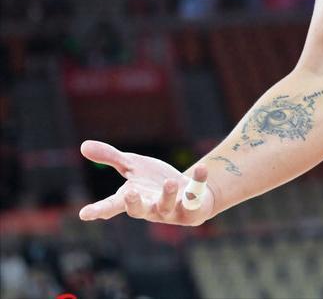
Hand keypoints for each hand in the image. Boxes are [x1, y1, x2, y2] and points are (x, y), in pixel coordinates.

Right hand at [78, 140, 214, 224]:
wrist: (190, 192)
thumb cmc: (155, 181)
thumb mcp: (134, 166)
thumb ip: (111, 158)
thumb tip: (83, 146)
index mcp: (134, 198)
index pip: (113, 206)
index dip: (99, 210)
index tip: (84, 214)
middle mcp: (150, 208)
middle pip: (139, 211)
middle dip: (134, 204)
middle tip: (127, 193)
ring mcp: (172, 210)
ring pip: (167, 206)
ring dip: (167, 194)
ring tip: (169, 182)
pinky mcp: (192, 208)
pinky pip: (195, 196)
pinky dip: (198, 180)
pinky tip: (201, 167)